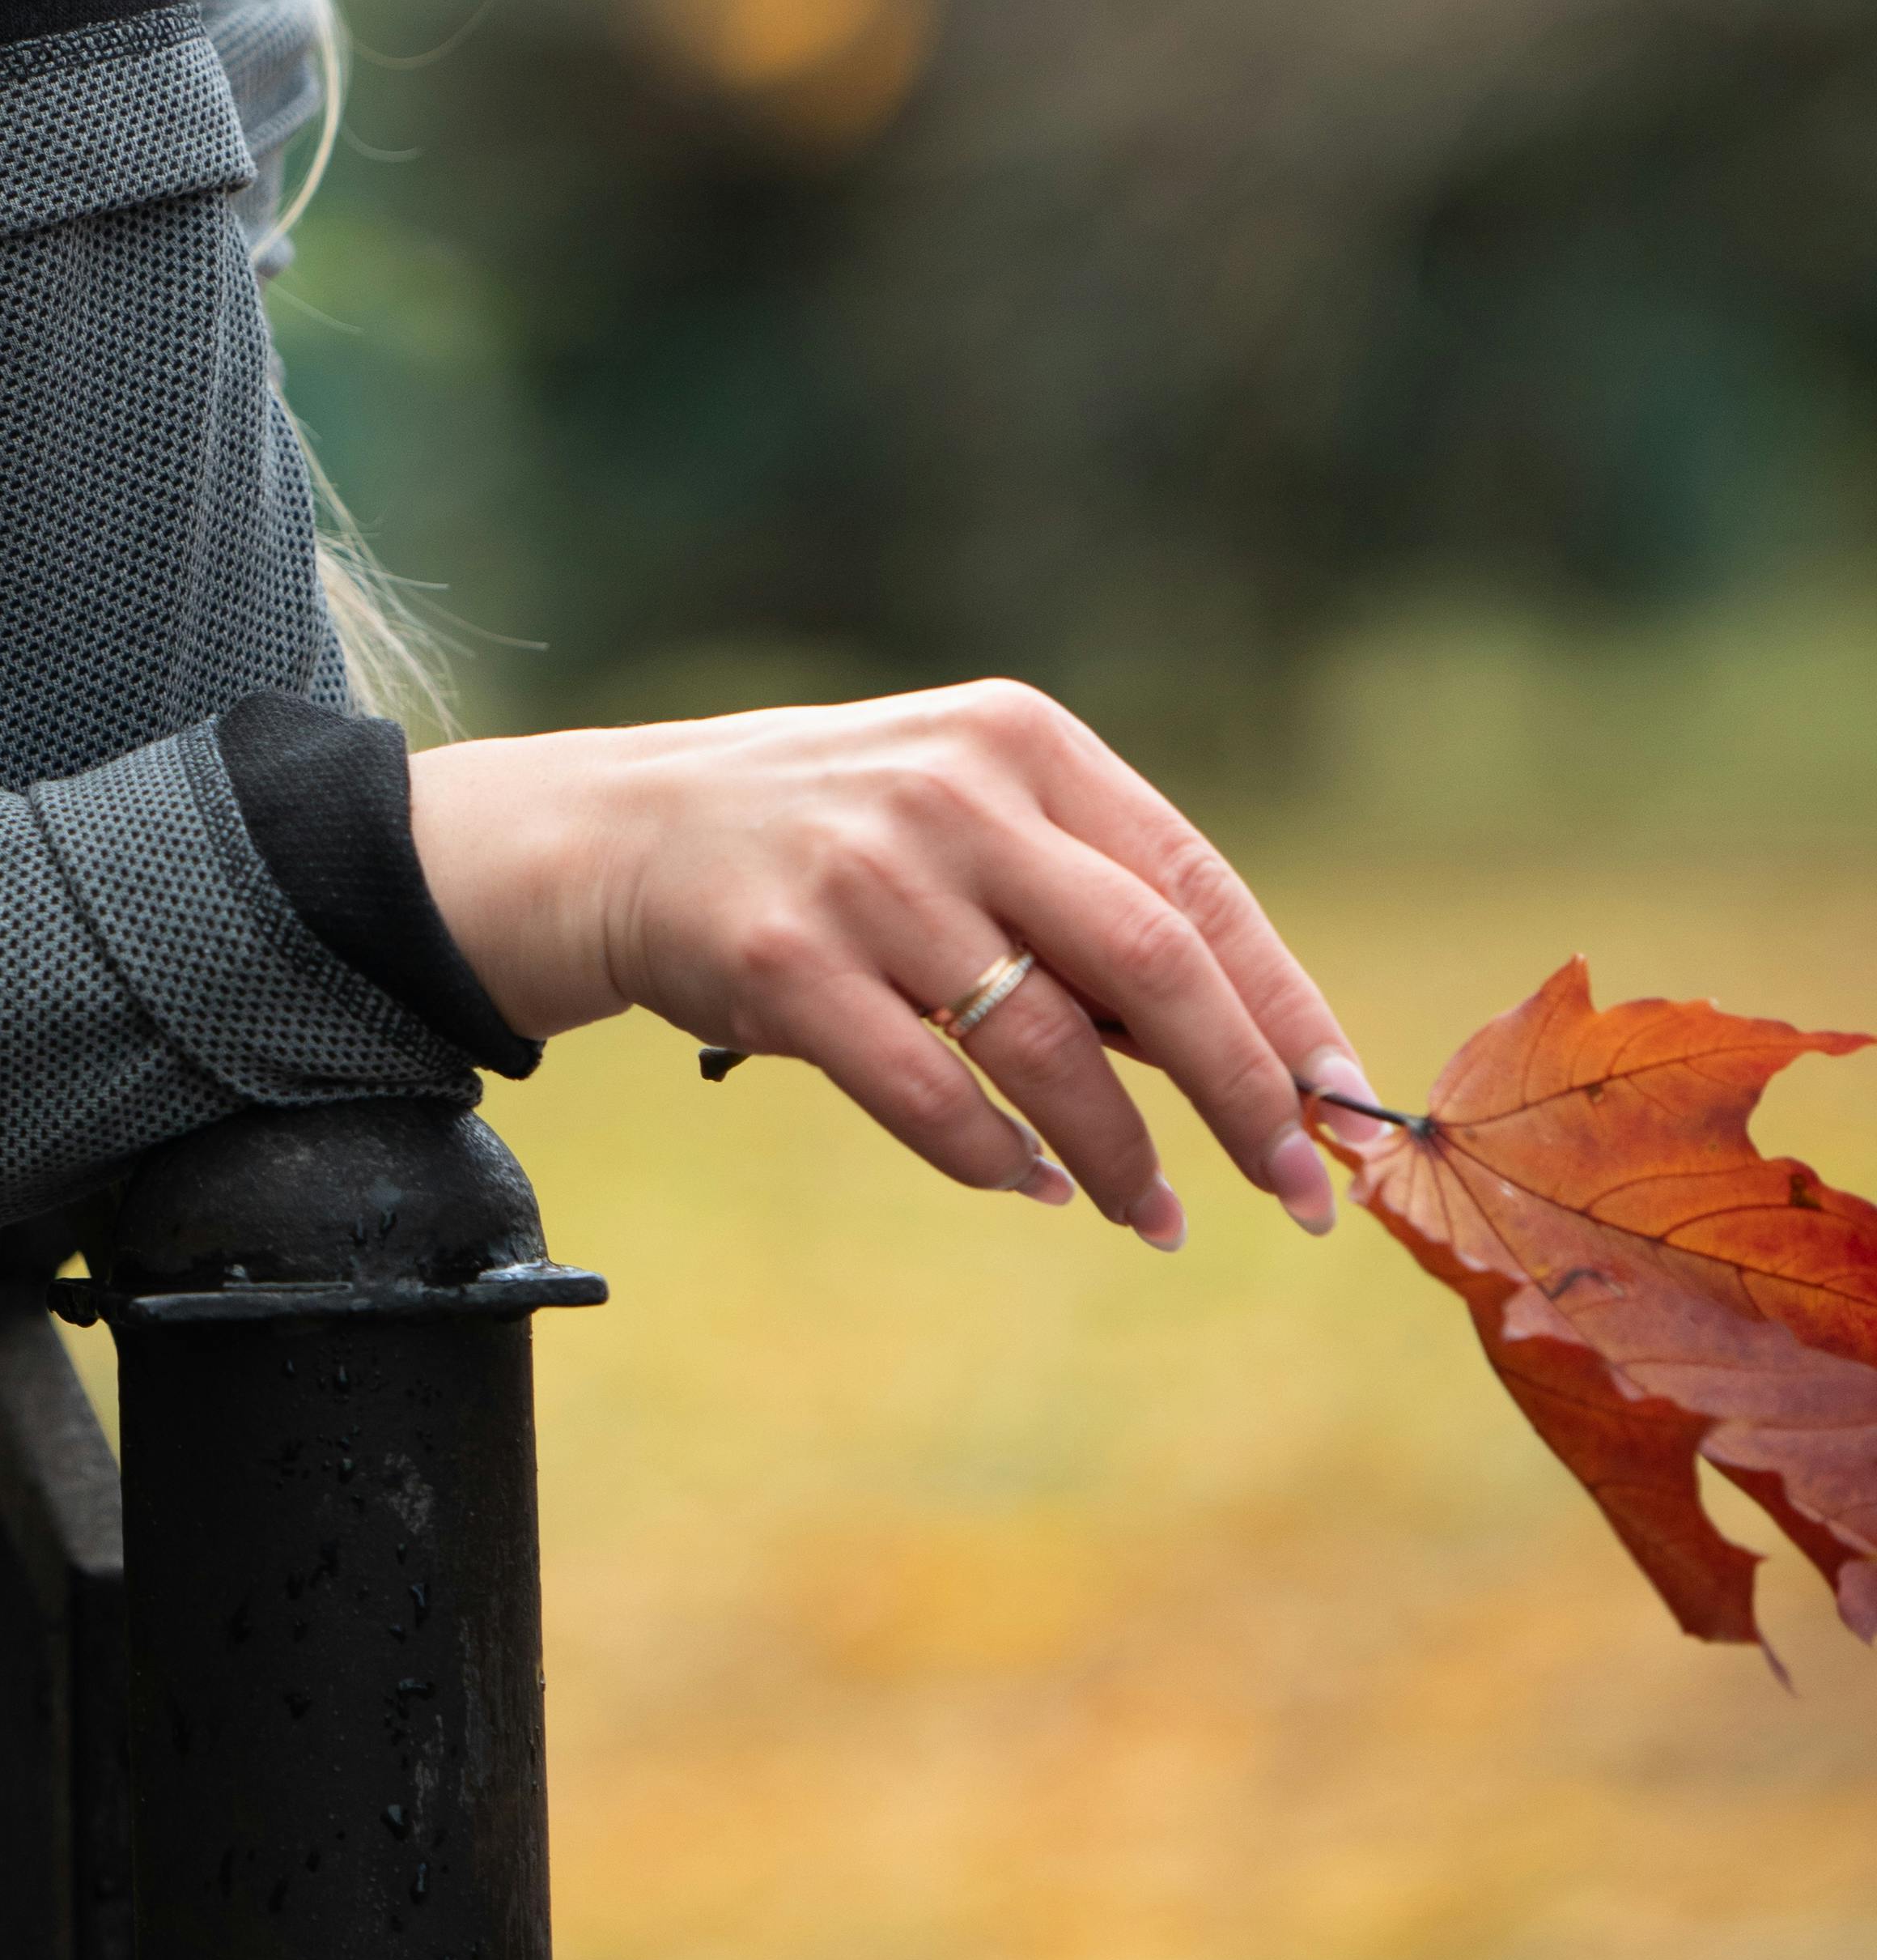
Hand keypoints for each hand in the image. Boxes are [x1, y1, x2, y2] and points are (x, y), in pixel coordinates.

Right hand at [405, 684, 1378, 1247]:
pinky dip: (993, 1159)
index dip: (1284, 1008)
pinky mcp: (781, 959)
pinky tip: (1030, 1187)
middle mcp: (951, 790)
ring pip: (1047, 1046)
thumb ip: (1082, 900)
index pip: (1196, 887)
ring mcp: (864, 872)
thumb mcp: (960, 814)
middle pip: (1152, 962)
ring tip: (1153, 1217)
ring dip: (1120, 1154)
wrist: (614, 834)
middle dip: (1241, 1094)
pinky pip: (927, 1093)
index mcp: (1020, 742)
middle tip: (1295, 1193)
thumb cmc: (826, 840)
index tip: (1344, 1107)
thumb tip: (1244, 1053)